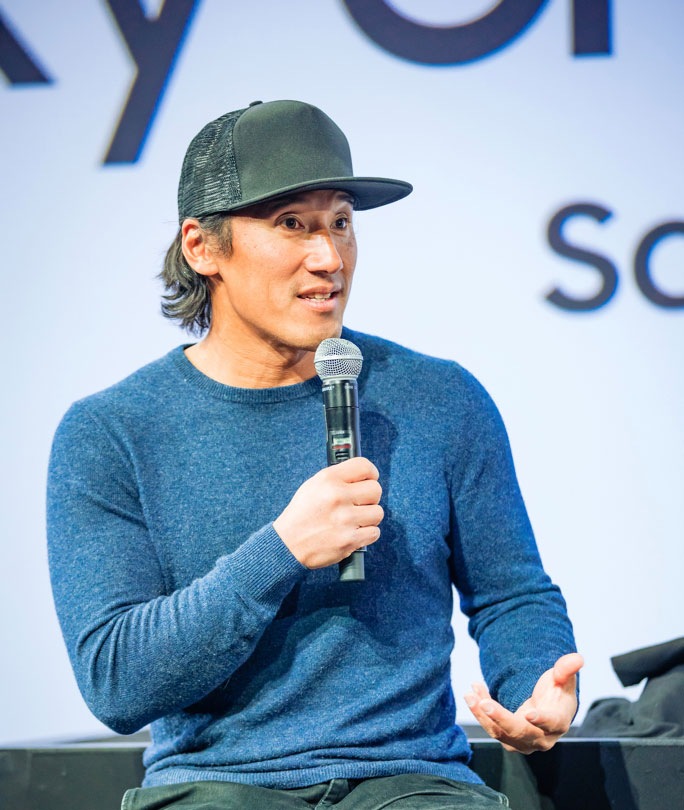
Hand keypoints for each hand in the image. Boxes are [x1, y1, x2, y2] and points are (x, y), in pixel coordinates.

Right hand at [273, 457, 382, 568]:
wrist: (288, 544)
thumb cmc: (302, 514)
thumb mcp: (313, 485)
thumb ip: (338, 478)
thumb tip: (363, 475)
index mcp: (329, 479)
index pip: (364, 466)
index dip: (371, 473)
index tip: (369, 479)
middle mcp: (337, 496)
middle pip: (376, 490)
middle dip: (370, 498)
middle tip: (359, 504)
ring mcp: (344, 519)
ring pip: (378, 512)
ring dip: (369, 517)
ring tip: (355, 520)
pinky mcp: (349, 540)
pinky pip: (374, 532)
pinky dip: (366, 534)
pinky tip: (354, 532)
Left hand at [465, 652, 583, 753]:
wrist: (546, 707)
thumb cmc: (556, 692)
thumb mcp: (562, 679)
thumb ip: (567, 669)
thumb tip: (578, 658)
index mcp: (558, 722)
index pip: (551, 723)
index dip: (541, 720)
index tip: (529, 713)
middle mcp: (541, 738)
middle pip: (520, 732)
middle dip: (501, 718)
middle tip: (484, 703)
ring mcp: (523, 742)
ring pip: (500, 733)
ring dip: (483, 715)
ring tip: (470, 694)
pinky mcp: (508, 739)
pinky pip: (491, 727)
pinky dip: (480, 712)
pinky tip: (473, 692)